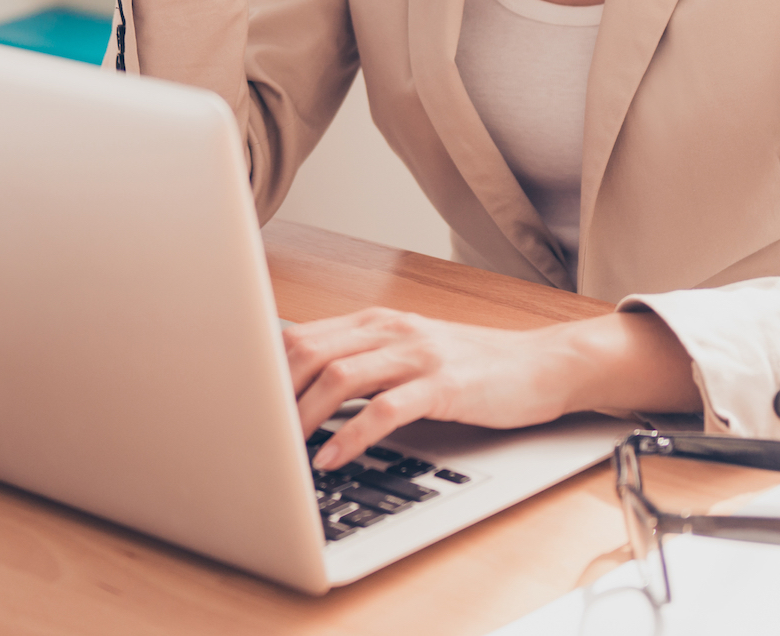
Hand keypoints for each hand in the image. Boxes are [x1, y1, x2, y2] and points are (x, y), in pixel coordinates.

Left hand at [286, 308, 700, 469]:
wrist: (541, 365)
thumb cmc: (471, 366)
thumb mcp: (407, 355)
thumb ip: (359, 363)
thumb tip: (297, 390)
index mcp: (374, 321)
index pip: (298, 336)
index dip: (261, 371)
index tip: (238, 405)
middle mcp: (390, 329)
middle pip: (307, 352)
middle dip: (271, 395)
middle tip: (251, 433)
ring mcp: (417, 354)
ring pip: (339, 377)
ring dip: (303, 418)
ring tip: (283, 451)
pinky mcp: (443, 385)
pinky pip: (385, 409)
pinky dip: (351, 435)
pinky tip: (334, 458)